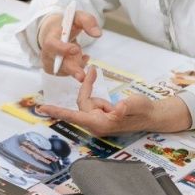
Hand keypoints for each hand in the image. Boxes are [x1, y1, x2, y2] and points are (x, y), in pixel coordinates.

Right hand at [37, 10, 100, 78]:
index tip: (75, 49)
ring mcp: (51, 64)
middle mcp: (48, 53)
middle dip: (72, 70)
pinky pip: (70, 73)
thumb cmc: (66, 26)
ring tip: (82, 54)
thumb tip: (97, 34)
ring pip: (68, 70)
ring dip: (78, 64)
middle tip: (82, 76)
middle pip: (58, 64)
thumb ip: (88, 21)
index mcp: (50, 38)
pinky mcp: (56, 71)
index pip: (52, 45)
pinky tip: (79, 58)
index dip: (62, 48)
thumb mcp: (77, 17)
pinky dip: (78, 66)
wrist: (56, 33)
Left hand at [37, 66, 192, 135]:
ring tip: (118, 102)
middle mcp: (96, 125)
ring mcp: (98, 122)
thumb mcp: (137, 105)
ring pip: (88, 102)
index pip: (75, 116)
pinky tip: (115, 105)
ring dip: (99, 96)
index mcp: (101, 124)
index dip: (58, 111)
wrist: (152, 115)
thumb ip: (127, 106)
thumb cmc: (144, 111)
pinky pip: (94, 103)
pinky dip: (101, 99)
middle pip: (82, 102)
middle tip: (92, 70)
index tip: (42, 108)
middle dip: (88, 88)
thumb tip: (117, 108)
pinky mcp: (101, 117)